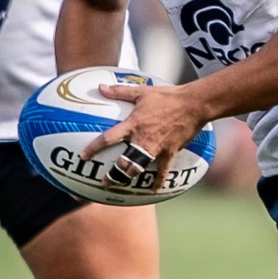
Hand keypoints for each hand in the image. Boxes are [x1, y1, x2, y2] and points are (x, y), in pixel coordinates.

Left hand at [81, 80, 208, 186]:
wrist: (194, 105)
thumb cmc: (168, 96)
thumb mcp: (141, 92)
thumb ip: (119, 92)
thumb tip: (100, 87)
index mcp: (133, 125)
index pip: (108, 139)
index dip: (94, 148)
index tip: (83, 157)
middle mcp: (142, 139)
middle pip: (124, 162)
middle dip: (113, 174)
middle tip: (104, 182)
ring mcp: (156, 148)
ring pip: (139, 168)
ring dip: (129, 178)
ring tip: (121, 184)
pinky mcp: (170, 153)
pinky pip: (162, 171)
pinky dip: (158, 181)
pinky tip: (154, 191)